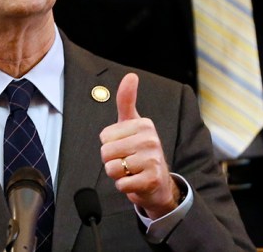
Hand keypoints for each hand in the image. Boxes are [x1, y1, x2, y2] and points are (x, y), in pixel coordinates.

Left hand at [100, 73, 179, 218]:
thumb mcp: (132, 124)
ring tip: (131, 171)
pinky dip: (124, 186)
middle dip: (112, 161)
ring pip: (112, 168)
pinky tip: (136, 182)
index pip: (104, 136)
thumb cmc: (140, 151)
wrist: (158, 184)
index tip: (125, 146)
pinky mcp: (151, 180)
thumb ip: (126, 100)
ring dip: (118, 174)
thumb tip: (131, 75)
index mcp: (144, 124)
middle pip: (106, 152)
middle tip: (127, 161)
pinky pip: (121, 184)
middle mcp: (151, 139)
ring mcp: (153, 160)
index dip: (110, 145)